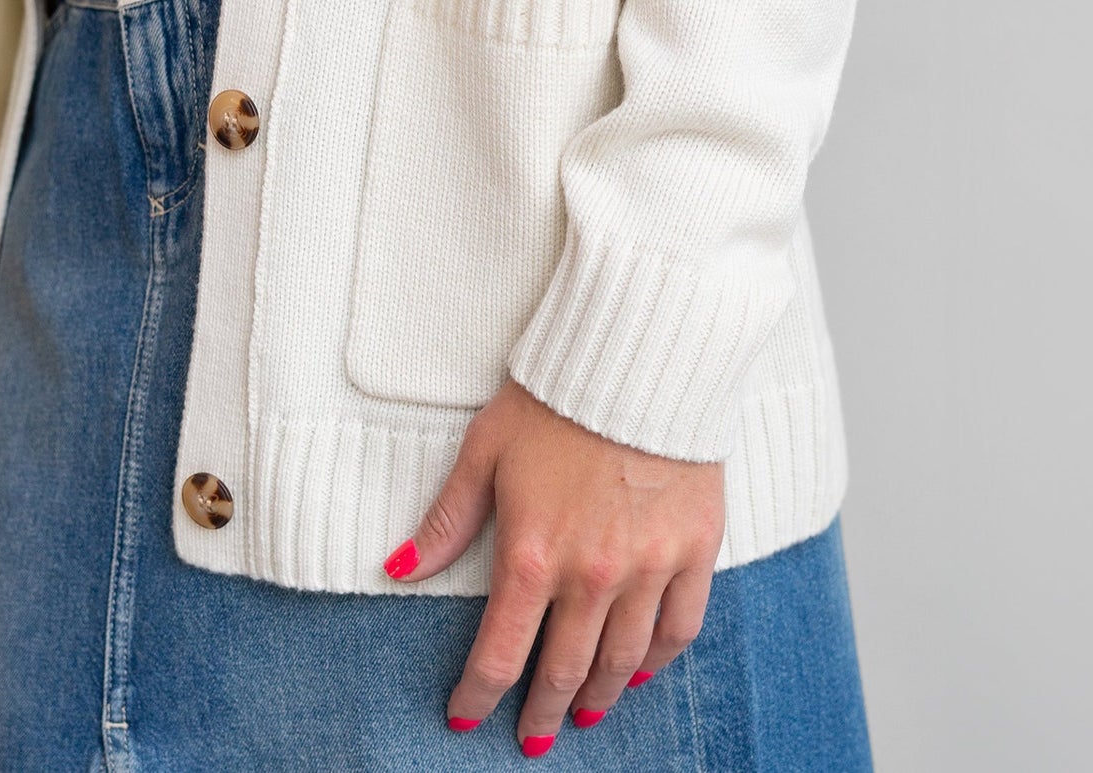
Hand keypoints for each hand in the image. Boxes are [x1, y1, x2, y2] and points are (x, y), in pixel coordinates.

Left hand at [382, 375, 725, 757]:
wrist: (640, 357)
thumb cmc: (554, 398)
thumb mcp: (485, 450)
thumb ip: (447, 519)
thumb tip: (397, 567)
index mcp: (532, 553)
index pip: (499, 654)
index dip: (478, 696)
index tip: (466, 718)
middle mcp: (591, 575)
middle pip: (563, 672)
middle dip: (541, 713)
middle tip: (532, 738)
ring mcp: (649, 566)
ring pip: (620, 661)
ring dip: (597, 697)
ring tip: (583, 715)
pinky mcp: (695, 548)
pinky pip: (678, 627)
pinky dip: (657, 660)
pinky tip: (639, 671)